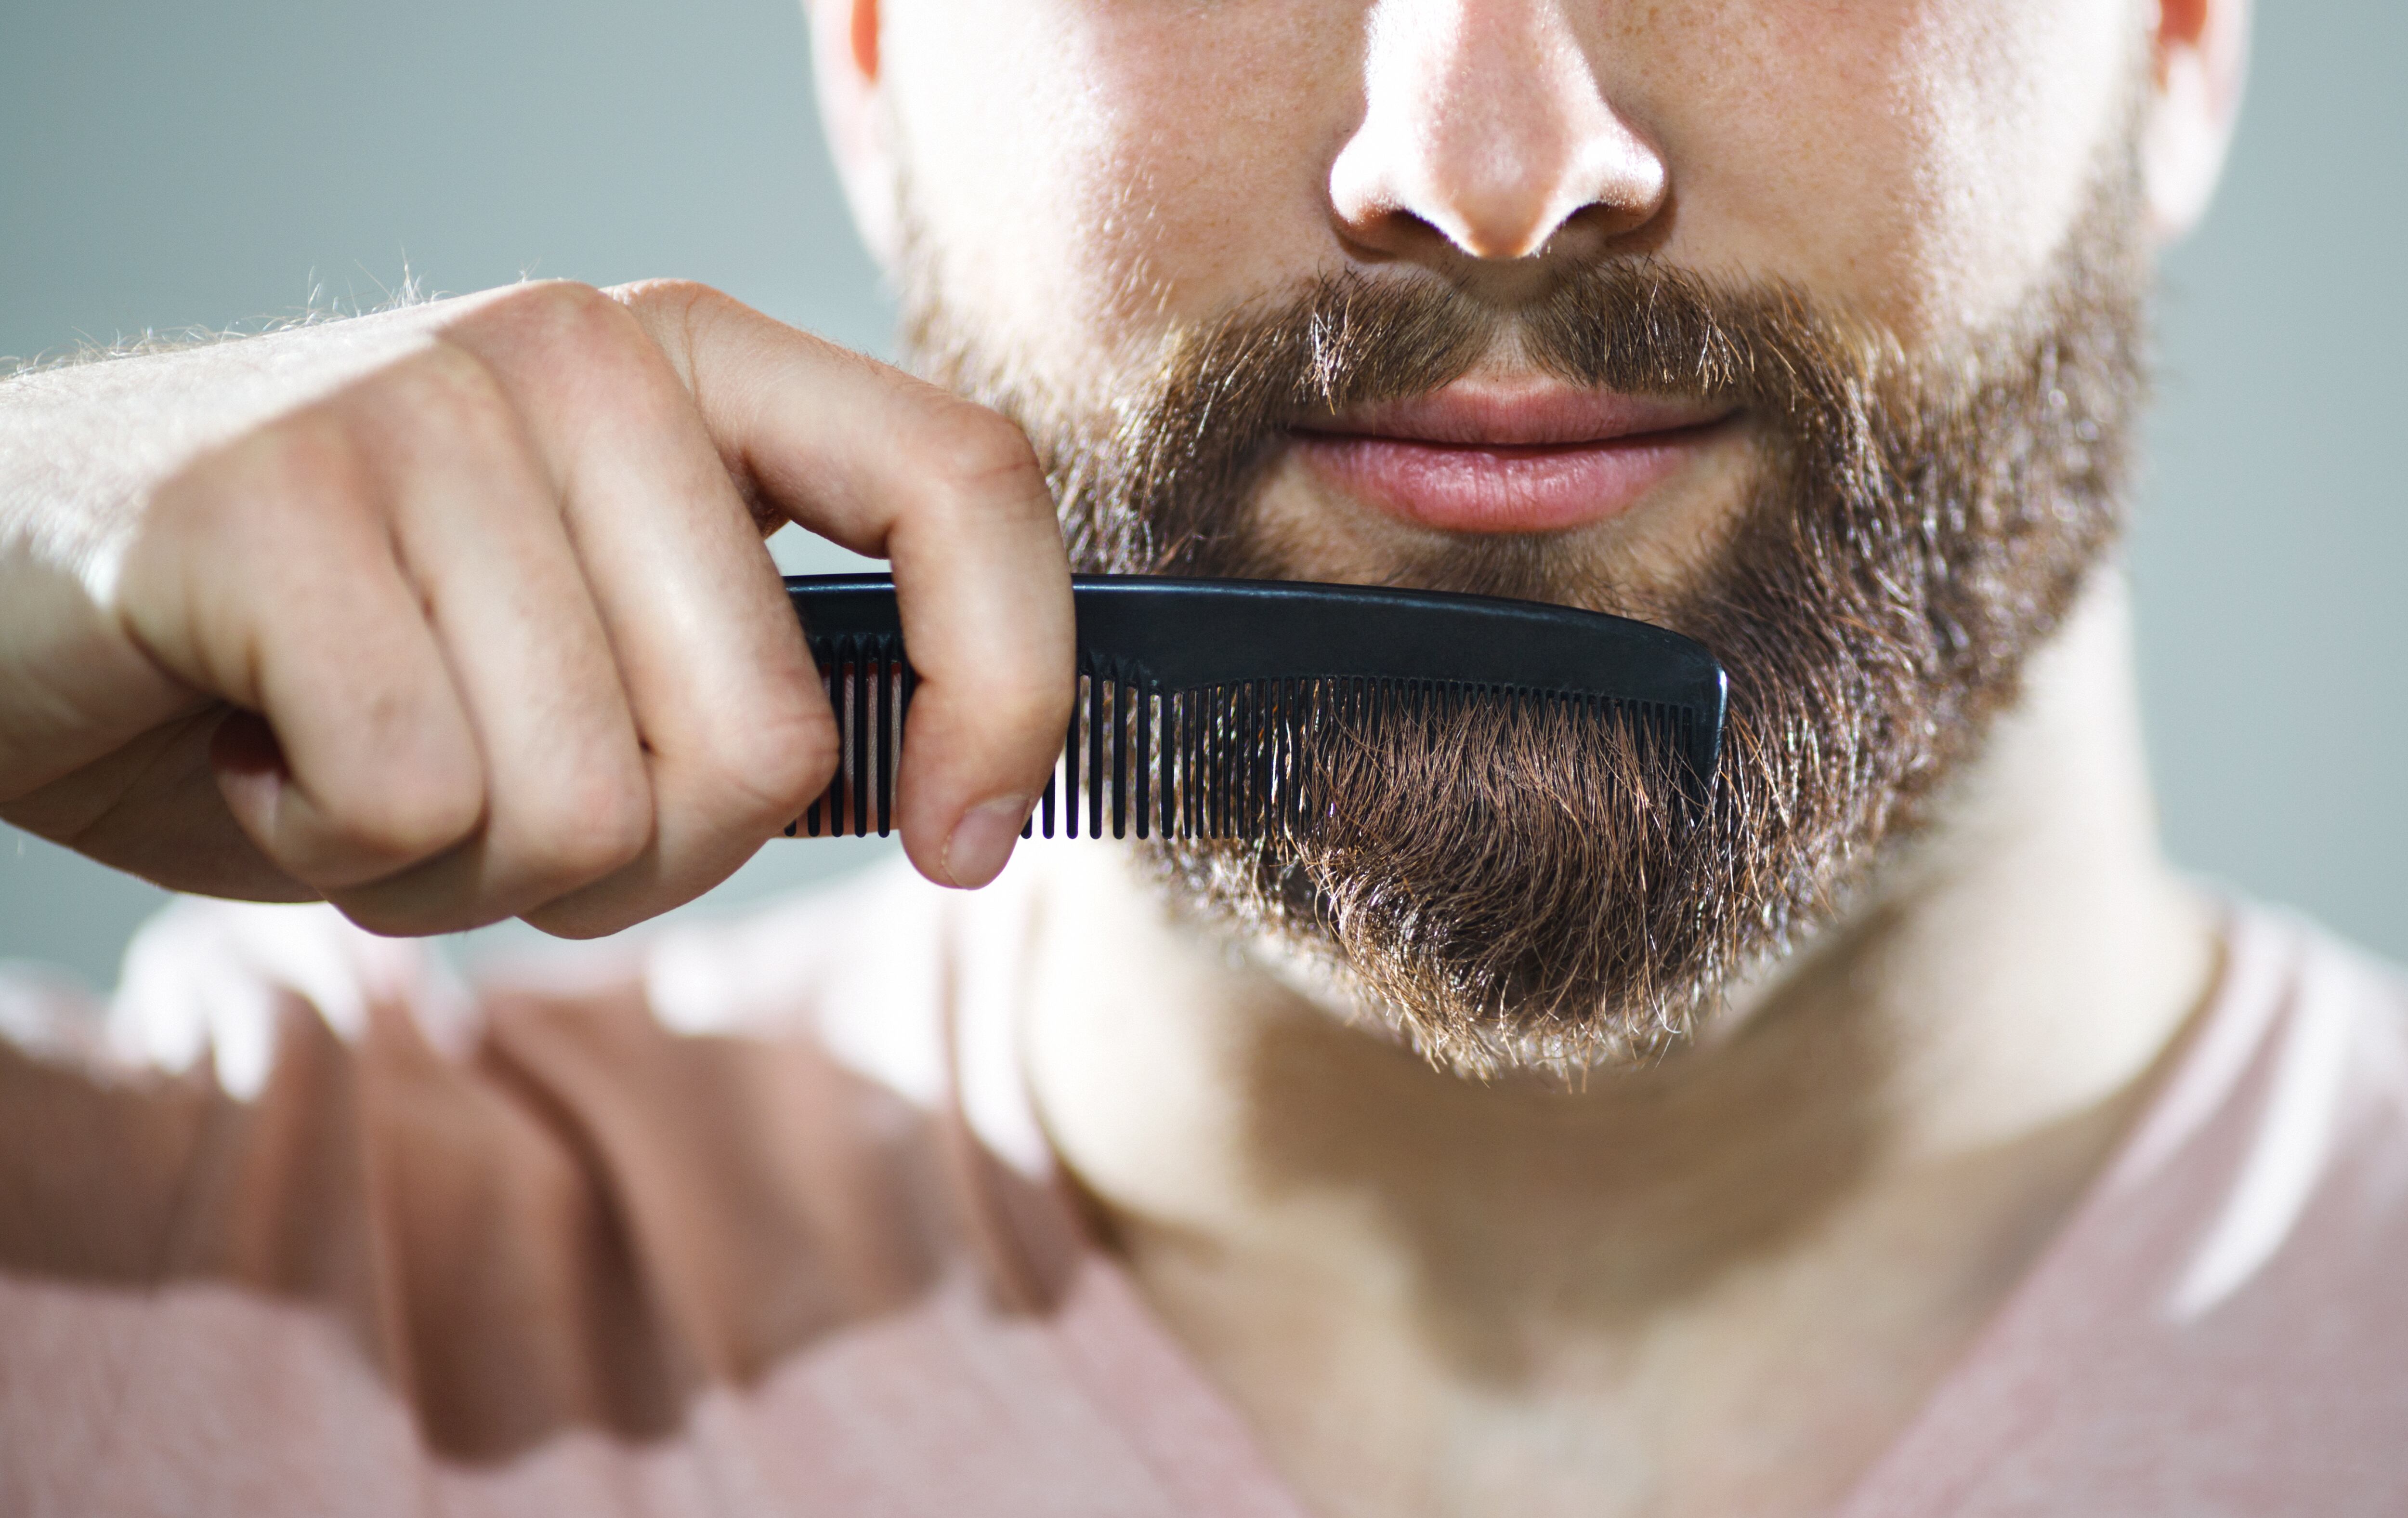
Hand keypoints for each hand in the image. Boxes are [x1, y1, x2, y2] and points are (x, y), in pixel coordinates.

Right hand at [0, 280, 1074, 935]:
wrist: (34, 604)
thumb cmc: (349, 655)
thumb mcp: (598, 651)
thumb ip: (764, 681)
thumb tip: (968, 801)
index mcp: (700, 371)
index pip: (964, 482)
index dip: (1014, 688)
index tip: (962, 846)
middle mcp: (582, 356)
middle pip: (764, 742)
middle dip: (641, 860)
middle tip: (494, 798)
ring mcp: (421, 410)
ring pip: (590, 804)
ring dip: (474, 868)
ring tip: (362, 762)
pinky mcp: (265, 505)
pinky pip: (416, 800)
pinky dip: (338, 848)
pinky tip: (262, 744)